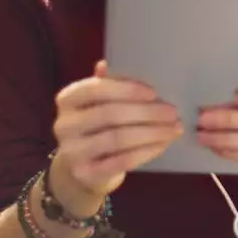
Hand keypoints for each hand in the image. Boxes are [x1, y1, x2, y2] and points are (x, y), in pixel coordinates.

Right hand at [51, 60, 181, 208]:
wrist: (82, 170)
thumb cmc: (97, 128)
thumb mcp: (98, 104)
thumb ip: (108, 83)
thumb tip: (111, 63)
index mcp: (67, 99)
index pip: (96, 89)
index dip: (127, 89)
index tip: (154, 92)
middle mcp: (64, 125)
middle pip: (110, 114)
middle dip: (147, 112)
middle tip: (172, 112)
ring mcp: (72, 152)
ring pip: (118, 139)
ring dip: (151, 133)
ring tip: (174, 128)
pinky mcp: (85, 174)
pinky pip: (122, 161)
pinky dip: (146, 152)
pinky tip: (162, 145)